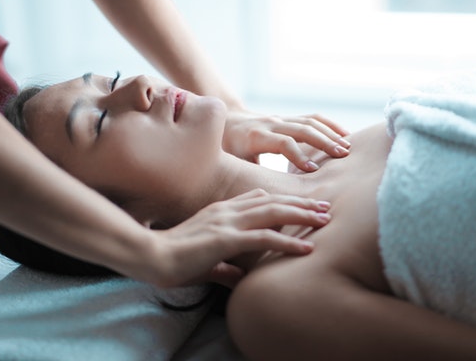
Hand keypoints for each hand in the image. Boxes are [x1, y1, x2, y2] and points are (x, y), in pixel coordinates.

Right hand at [150, 189, 330, 287]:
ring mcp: (227, 223)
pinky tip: (307, 248)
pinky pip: (265, 238)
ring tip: (324, 219)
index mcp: (220, 212)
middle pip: (272, 201)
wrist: (150, 257)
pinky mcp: (227, 239)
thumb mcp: (204, 262)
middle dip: (300, 203)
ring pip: (273, 213)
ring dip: (302, 216)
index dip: (282, 200)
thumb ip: (224, 267)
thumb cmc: (172, 261)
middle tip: (325, 207)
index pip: (257, 198)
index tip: (303, 204)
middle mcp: (227, 211)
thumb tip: (238, 277)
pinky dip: (288, 242)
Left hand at [222, 111, 350, 171]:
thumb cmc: (227, 150)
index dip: (298, 155)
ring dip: (330, 133)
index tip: (313, 170)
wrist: (225, 122)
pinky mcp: (289, 119)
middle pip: (301, 129)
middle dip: (323, 142)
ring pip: (310, 121)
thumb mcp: (232, 163)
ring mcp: (281, 119)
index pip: (283, 142)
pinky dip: (330, 125)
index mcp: (255, 136)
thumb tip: (259, 201)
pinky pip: (312, 118)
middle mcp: (270, 124)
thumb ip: (246, 177)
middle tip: (342, 156)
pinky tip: (345, 135)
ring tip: (347, 148)